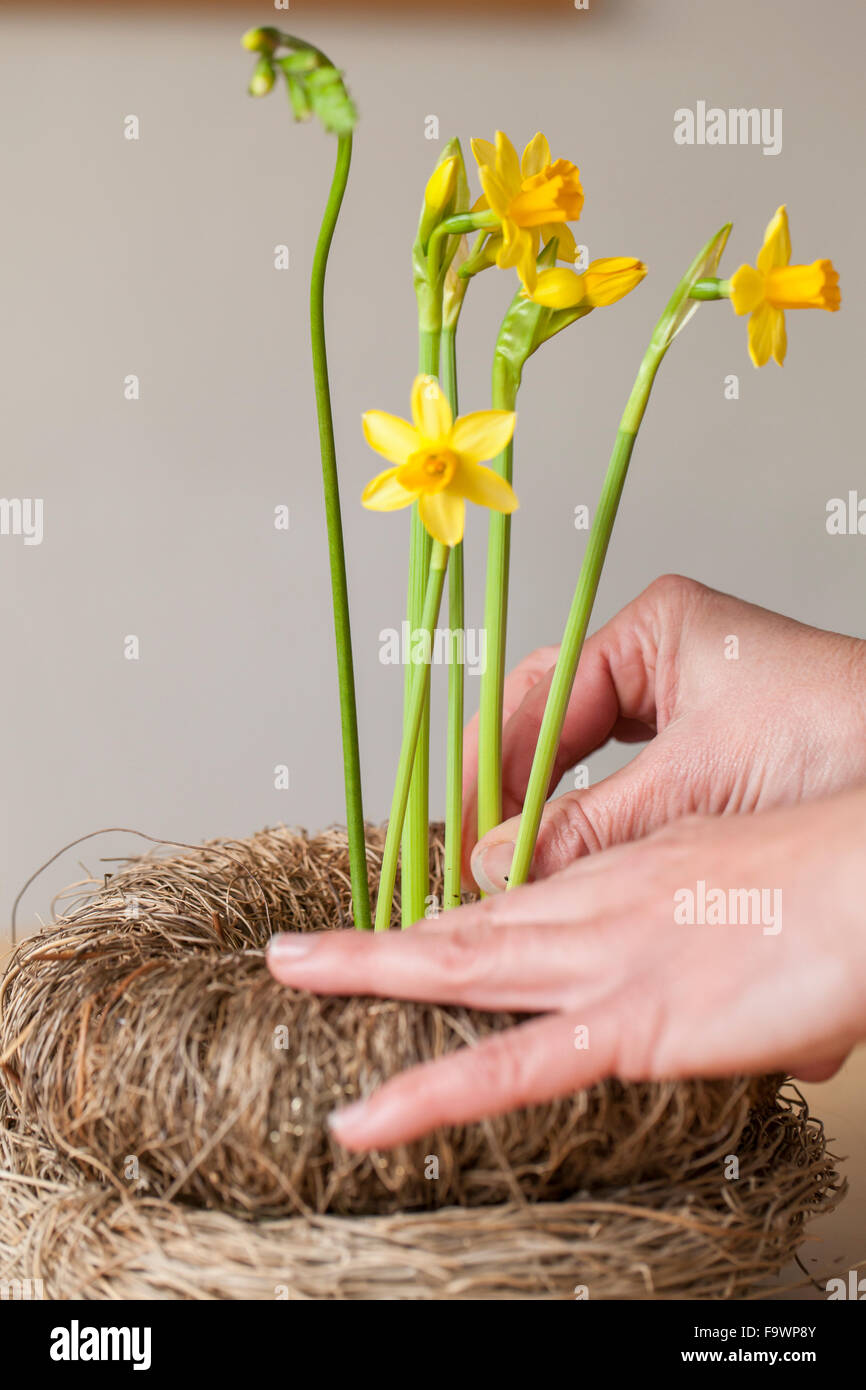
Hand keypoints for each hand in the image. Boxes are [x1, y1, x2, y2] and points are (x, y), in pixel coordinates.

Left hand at [267, 787, 865, 1149]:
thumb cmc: (825, 883)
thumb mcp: (739, 895)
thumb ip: (701, 938)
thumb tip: (705, 980)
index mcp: (622, 878)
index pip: (510, 902)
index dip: (444, 921)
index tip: (397, 932)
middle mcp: (594, 910)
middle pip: (463, 928)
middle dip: (373, 943)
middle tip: (299, 949)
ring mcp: (602, 965)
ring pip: (461, 972)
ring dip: (366, 976)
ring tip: (295, 977)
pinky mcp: (631, 1026)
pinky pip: (512, 1069)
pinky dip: (431, 1094)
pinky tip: (372, 1116)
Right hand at [462, 574, 865, 890]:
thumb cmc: (841, 739)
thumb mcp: (699, 784)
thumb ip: (592, 824)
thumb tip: (499, 862)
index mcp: (652, 629)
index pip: (540, 698)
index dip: (501, 773)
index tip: (475, 837)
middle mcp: (652, 656)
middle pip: (540, 716)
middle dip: (508, 787)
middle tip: (478, 854)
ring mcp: (670, 699)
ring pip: (569, 750)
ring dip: (537, 805)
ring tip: (507, 859)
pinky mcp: (689, 747)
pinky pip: (608, 776)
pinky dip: (580, 815)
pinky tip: (558, 851)